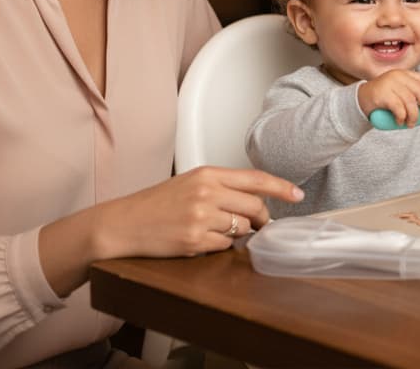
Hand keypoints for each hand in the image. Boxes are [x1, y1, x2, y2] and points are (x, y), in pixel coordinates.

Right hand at [96, 166, 302, 259]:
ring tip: (217, 229)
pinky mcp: (193, 240)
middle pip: (255, 206)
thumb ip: (222, 186)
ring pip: (241, 228)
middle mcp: (206, 193)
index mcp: (207, 174)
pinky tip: (202, 239)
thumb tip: (256, 199)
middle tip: (256, 223)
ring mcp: (200, 217)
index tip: (298, 194)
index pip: (256, 178)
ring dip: (238, 232)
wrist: (122, 224)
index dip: (281, 187)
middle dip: (261, 218)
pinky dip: (220, 245)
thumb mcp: (190, 183)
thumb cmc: (155, 204)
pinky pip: (224, 246)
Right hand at [357, 69, 419, 125]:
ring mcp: (390, 84)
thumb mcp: (400, 93)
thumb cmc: (384, 99)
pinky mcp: (383, 94)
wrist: (361, 99)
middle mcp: (400, 76)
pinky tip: (399, 122)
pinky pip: (399, 108)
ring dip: (414, 117)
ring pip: (411, 102)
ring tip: (410, 124)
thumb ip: (413, 98)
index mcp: (407, 74)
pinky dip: (402, 118)